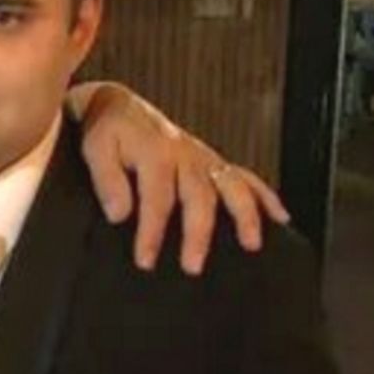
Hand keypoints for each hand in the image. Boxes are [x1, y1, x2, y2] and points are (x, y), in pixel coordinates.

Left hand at [69, 82, 289, 274]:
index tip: (146, 260)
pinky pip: (243, 175)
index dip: (152, 232)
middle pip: (199, 196)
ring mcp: (202, 156)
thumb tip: (119, 214)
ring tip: (252, 244)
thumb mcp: (94, 149)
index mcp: (154, 152)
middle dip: (198, 234)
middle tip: (193, 266)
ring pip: (231, 184)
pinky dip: (264, 195)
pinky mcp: (211, 160)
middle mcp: (184, 153)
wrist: (117, 107)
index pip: (157, 199)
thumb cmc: (105, 131)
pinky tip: (279, 217)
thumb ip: (107, 180)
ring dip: (244, 214)